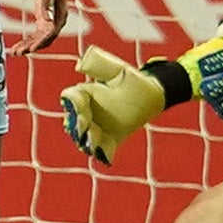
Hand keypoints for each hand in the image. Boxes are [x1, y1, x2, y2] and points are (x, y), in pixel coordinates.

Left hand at [14, 0, 69, 54]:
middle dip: (32, 47)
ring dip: (28, 46)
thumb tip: (47, 21)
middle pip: (45, 39)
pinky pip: (36, 34)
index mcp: (60, 16)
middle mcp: (57, 21)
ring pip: (40, 38)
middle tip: (18, 53)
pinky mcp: (43, 19)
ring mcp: (50, 21)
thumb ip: (47, 6)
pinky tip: (19, 45)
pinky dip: (28, 40)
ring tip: (15, 52)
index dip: (40, 42)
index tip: (30, 50)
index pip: (51, 34)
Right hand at [58, 45, 164, 162]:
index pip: (69, 99)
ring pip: (84, 137)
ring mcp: (98, 126)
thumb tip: (79, 66)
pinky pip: (102, 150)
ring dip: (87, 140)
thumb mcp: (119, 71)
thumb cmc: (135, 80)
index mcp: (85, 93)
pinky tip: (106, 157)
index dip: (73, 106)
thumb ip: (99, 66)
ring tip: (96, 139)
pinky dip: (102, 154)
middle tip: (88, 127)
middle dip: (77, 126)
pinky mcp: (110, 138)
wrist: (152, 95)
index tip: (85, 113)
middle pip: (72, 121)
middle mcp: (88, 111)